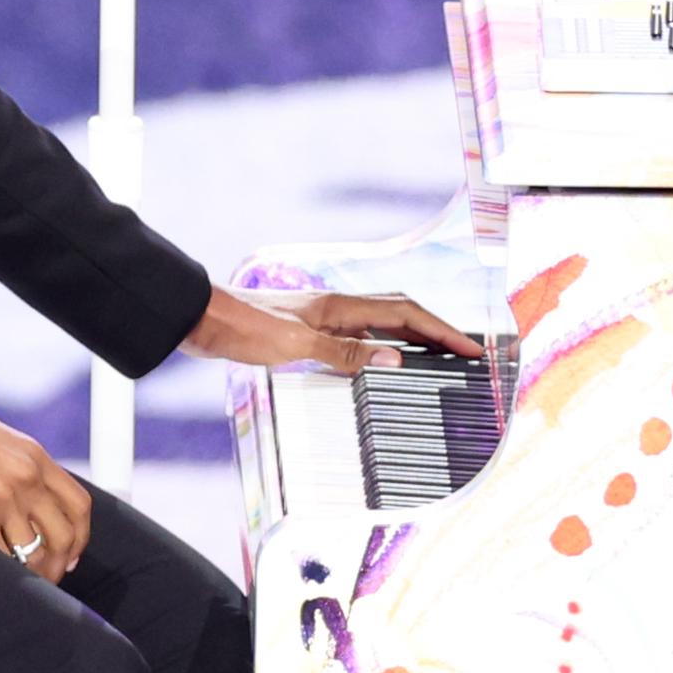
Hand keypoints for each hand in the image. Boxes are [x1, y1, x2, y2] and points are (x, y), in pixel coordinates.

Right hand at [0, 379, 91, 582]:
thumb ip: (22, 468)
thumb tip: (33, 509)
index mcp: (35, 456)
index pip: (79, 506)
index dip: (79, 538)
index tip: (70, 555)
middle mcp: (25, 477)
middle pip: (62, 537)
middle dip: (58, 566)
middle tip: (45, 579)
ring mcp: (0, 497)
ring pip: (33, 556)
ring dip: (30, 577)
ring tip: (18, 583)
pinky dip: (0, 576)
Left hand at [177, 285, 482, 373]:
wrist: (200, 320)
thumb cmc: (242, 328)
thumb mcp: (296, 345)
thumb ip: (344, 353)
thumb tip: (396, 358)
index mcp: (339, 307)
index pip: (405, 314)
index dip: (442, 330)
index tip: (472, 348)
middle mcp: (334, 308)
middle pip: (399, 315)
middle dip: (435, 332)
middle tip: (465, 354)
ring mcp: (320, 319)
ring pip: (378, 325)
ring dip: (410, 339)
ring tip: (436, 360)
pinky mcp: (304, 332)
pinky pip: (355, 337)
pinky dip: (378, 348)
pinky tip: (379, 365)